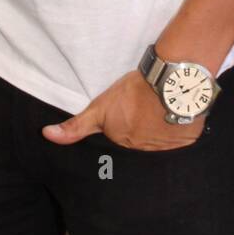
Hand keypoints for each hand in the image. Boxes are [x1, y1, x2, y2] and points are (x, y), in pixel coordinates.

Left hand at [42, 70, 205, 151]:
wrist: (171, 82)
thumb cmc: (134, 93)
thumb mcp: (100, 107)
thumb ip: (76, 126)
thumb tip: (46, 135)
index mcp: (124, 145)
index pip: (120, 147)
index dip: (124, 131)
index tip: (128, 121)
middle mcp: (144, 151)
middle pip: (140, 147)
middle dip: (141, 136)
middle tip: (144, 116)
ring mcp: (166, 148)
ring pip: (160, 144)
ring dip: (160, 133)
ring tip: (161, 115)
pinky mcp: (186, 141)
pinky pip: (181, 141)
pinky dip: (179, 131)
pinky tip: (177, 117)